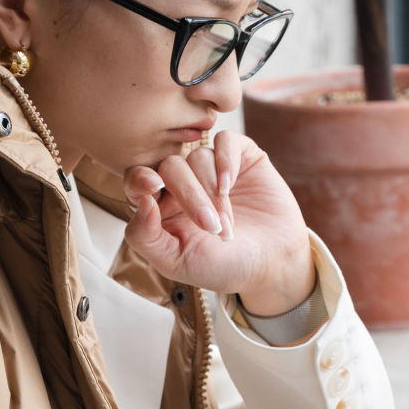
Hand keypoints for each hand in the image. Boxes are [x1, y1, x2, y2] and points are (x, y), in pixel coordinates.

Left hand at [122, 131, 315, 315]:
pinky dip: (225, 160)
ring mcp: (212, 168)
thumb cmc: (221, 267)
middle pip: (170, 167)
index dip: (140, 178)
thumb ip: (145, 236)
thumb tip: (139, 200)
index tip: (152, 187)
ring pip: (198, 157)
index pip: (138, 179)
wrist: (271, 266)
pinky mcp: (241, 157)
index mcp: (161, 205)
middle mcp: (183, 183)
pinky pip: (225, 141)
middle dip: (189, 196)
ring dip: (212, 192)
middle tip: (210, 226)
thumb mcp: (176, 262)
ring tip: (228, 224)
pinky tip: (230, 185)